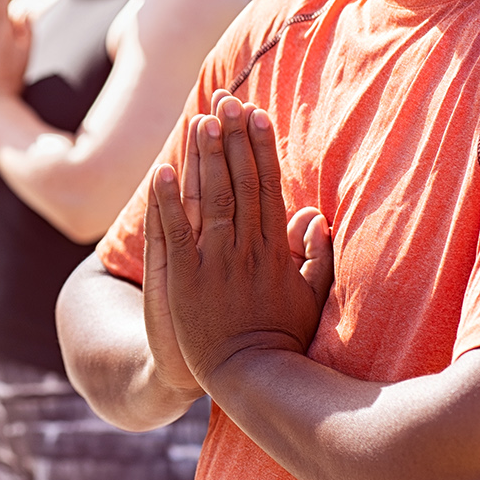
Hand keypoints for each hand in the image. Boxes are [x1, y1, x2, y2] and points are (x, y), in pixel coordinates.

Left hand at [150, 93, 333, 389]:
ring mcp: (214, 262)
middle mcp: (245, 249)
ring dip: (206, 157)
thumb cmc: (281, 340)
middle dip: (234, 138)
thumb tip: (317, 217)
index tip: (258, 114)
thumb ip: (317, 257)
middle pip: (240, 182)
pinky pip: (174, 232)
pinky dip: (168, 201)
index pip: (268, 187)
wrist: (249, 381)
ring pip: (210, 199)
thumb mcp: (309, 299)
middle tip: (228, 98)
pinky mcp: (184, 277)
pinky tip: (163, 169)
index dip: (262, 148)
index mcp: (274, 250)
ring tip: (203, 118)